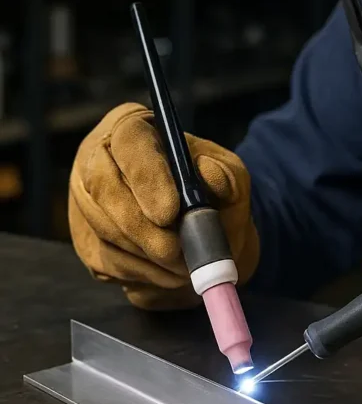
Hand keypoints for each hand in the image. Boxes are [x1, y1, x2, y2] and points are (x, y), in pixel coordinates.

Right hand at [69, 103, 258, 310]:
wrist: (209, 232)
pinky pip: (107, 263)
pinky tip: (171, 274)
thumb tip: (208, 173)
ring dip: (148, 255)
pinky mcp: (88, 242)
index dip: (146, 177)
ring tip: (186, 265)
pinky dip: (144, 274)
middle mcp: (100, 159)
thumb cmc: (216, 194)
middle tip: (176, 251)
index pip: (130, 140)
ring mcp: (86, 202)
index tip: (170, 212)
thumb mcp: (233, 176)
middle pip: (103, 188)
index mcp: (135, 128)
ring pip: (105, 231)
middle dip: (142, 227)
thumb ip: (227, 174)